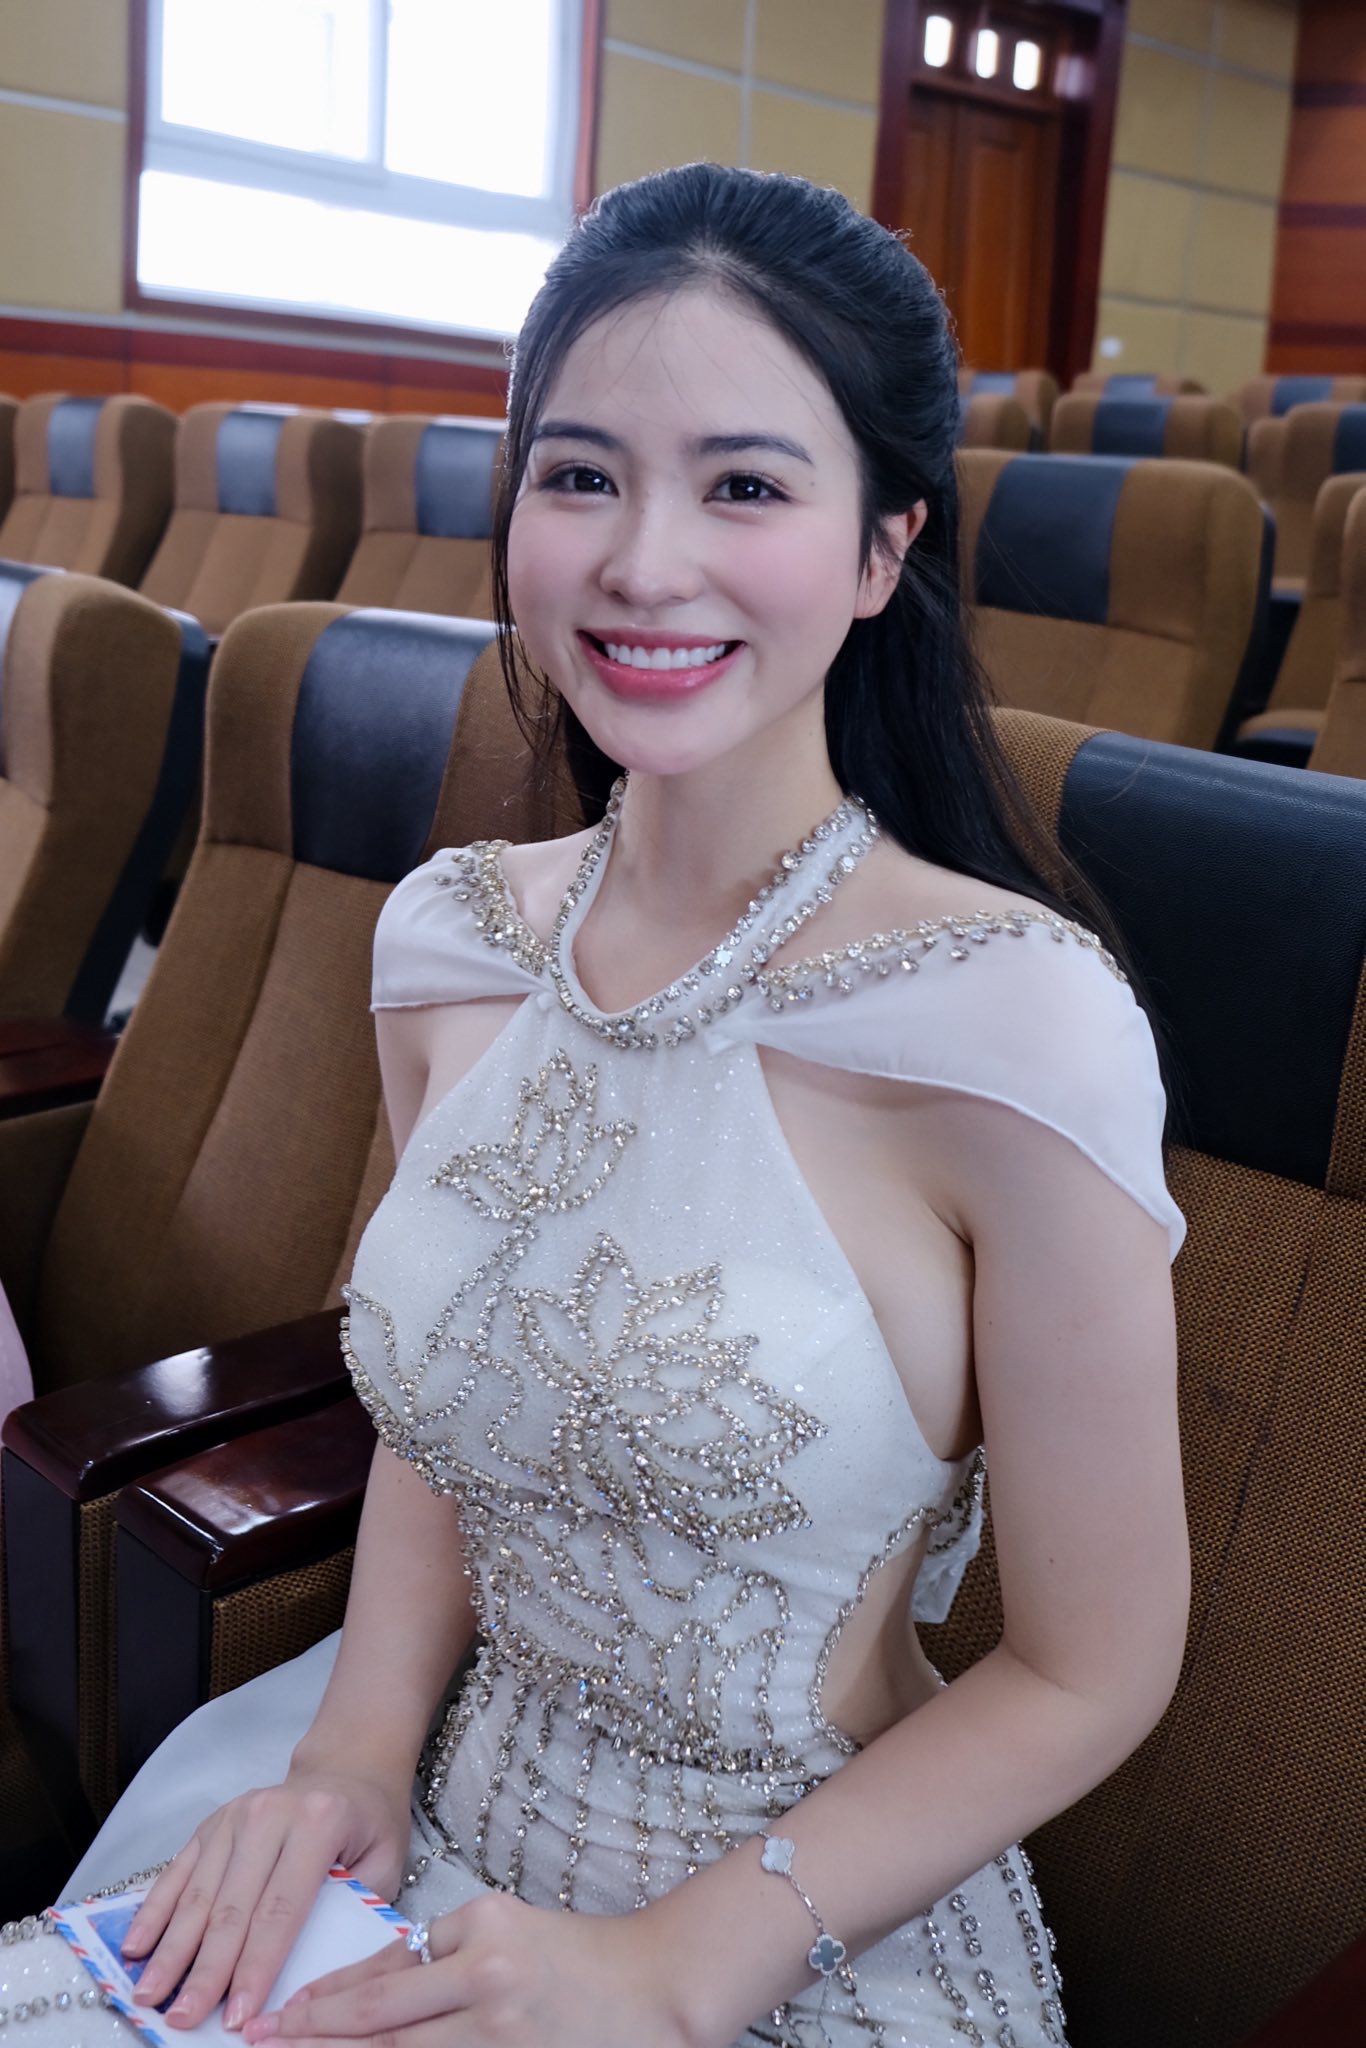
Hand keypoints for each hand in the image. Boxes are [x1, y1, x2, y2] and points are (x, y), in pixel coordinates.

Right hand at [120, 1768, 411, 2032]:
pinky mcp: (211, 1823)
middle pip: (231, 1907)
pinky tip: (135, 1947)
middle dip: (204, 1971)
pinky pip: (178, 1872)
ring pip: (197, 1894)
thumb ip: (353, 1911)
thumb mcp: (385, 1862)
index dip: (255, 1968)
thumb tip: (309, 1976)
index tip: (236, 2018)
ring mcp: (234, 1816)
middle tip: (180, 2019)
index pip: (281, 1910)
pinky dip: (154, 1912)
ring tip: (148, 1995)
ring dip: (171, 1950)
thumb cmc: (370, 1825)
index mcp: (318, 1824)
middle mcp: (270, 1815)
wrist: (347, 1769)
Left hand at [242, 1892, 695, 2047]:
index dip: (326, 1996)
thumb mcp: (505, 1929)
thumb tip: (368, 1983)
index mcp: (481, 1928)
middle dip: (313, 2034)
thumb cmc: (576, 1957)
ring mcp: (499, 2031)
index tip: (283, 2012)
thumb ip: (440, 1953)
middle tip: (259, 2042)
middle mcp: (485, 1977)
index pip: (384, 1968)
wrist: (657, 1989)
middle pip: (379, 2016)